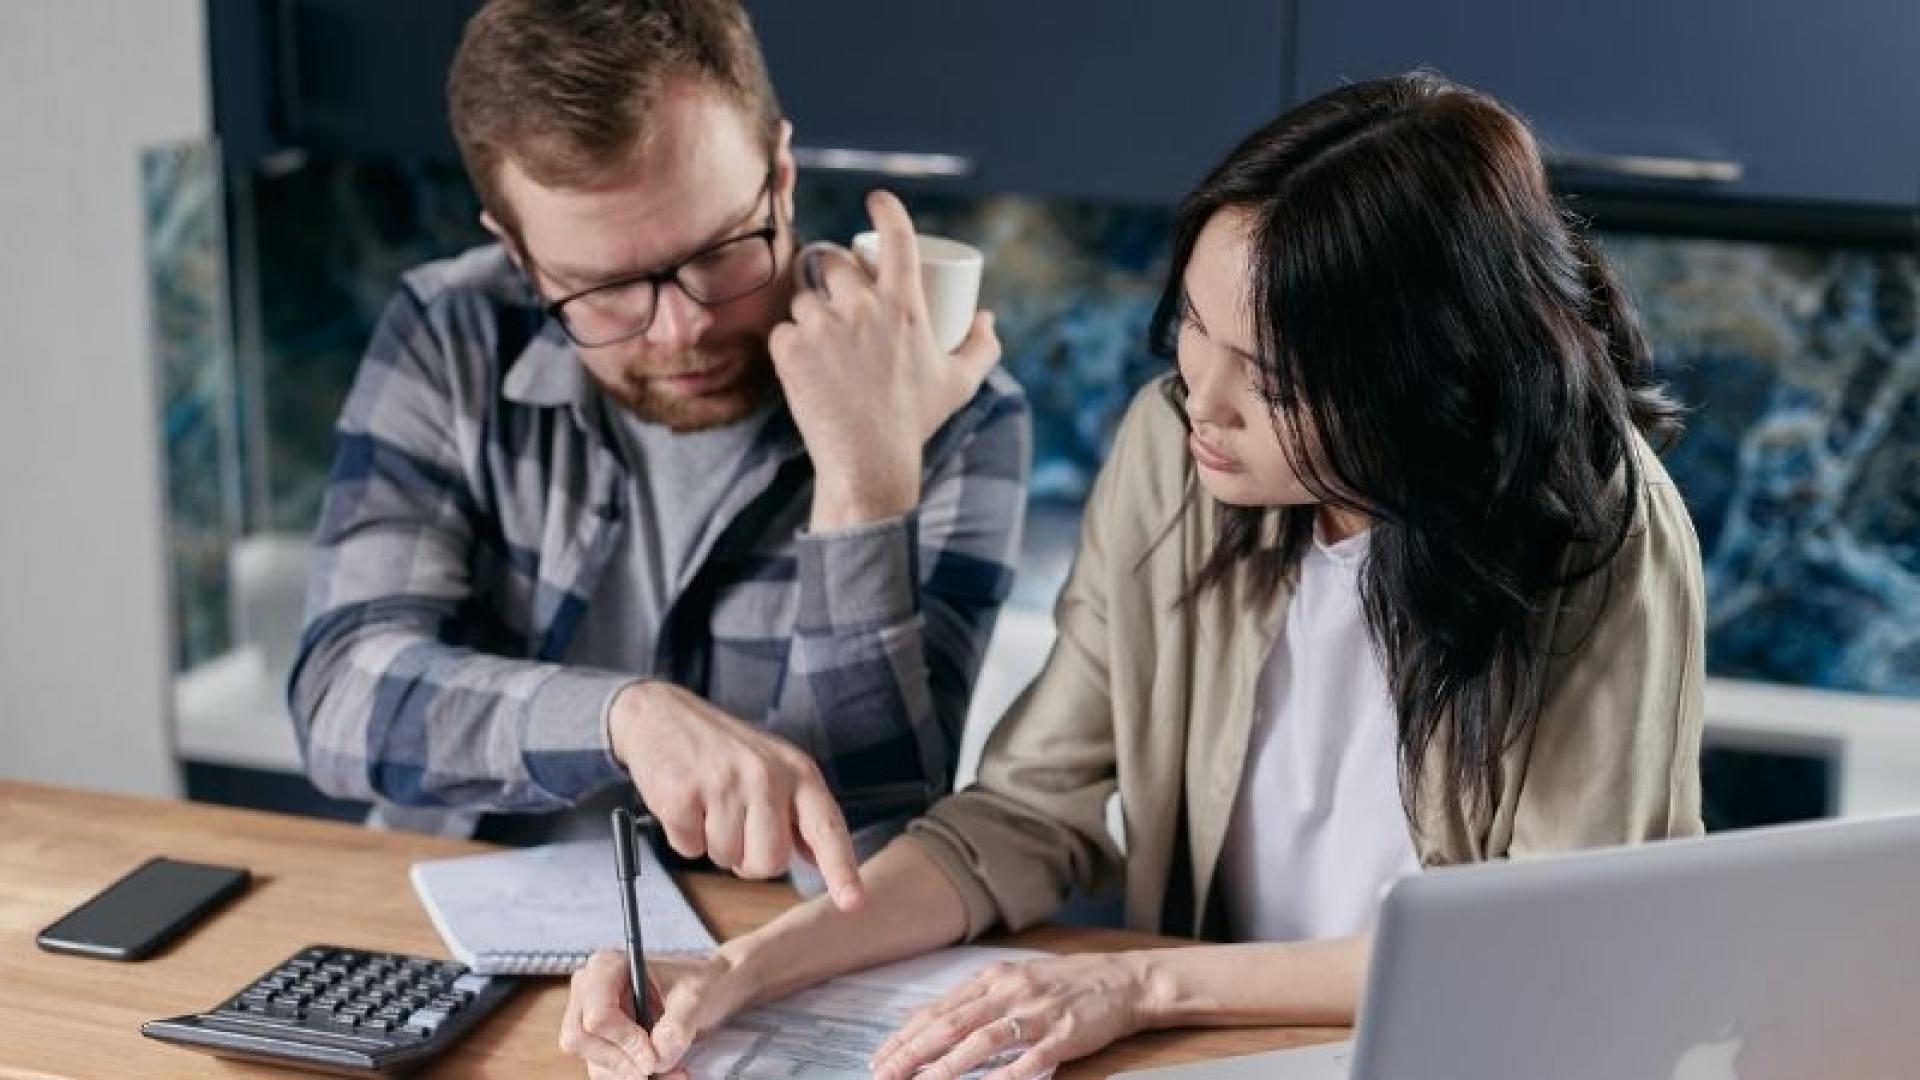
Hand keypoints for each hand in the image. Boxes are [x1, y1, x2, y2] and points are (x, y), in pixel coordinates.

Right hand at [559, 948, 759, 1078]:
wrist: (708, 989)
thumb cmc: (699, 981)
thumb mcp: (695, 996)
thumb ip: (676, 1025)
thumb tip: (657, 1057)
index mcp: (607, 966)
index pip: (597, 1014)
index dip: (624, 1041)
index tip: (653, 1055)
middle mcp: (589, 990)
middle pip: (580, 1039)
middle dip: (621, 1061)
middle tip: (655, 1068)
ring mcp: (590, 1017)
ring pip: (593, 1061)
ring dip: (631, 1074)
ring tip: (673, 1072)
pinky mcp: (601, 1042)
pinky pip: (605, 1070)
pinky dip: (632, 1077)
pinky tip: (664, 1073)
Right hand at [608, 681, 863, 908]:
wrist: (662, 713)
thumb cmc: (724, 749)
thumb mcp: (774, 767)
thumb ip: (798, 813)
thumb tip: (818, 860)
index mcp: (798, 771)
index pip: (827, 827)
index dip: (841, 869)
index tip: (853, 901)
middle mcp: (766, 775)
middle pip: (769, 862)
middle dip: (749, 860)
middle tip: (735, 825)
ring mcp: (724, 783)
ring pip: (727, 859)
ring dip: (713, 844)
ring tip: (708, 804)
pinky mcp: (683, 793)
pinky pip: (689, 849)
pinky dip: (684, 836)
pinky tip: (685, 802)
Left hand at [769, 189, 1001, 529]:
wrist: (869, 462)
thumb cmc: (916, 421)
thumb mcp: (959, 383)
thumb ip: (982, 347)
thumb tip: (986, 317)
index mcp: (905, 305)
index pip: (897, 237)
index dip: (886, 209)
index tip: (876, 200)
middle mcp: (863, 306)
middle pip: (835, 263)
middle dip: (834, 276)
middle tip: (838, 305)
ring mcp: (824, 326)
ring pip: (804, 298)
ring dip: (810, 314)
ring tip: (824, 347)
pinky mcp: (790, 349)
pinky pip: (783, 330)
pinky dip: (790, 345)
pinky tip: (803, 367)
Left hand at [869, 952, 1153, 1079]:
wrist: (1123, 979)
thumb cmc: (1065, 983)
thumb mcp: (1013, 979)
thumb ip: (972, 999)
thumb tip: (924, 1018)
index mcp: (994, 979)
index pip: (938, 1010)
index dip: (905, 1036)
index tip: (879, 1057)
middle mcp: (1009, 991)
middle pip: (951, 1024)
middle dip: (912, 1052)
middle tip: (884, 1074)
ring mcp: (1036, 1014)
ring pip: (982, 1040)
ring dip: (948, 1065)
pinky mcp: (1062, 1035)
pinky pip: (1029, 1059)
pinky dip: (1005, 1076)